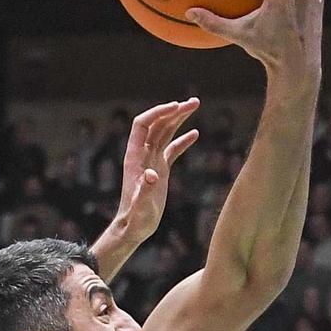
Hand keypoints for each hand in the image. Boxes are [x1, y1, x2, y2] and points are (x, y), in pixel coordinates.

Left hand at [113, 99, 200, 245]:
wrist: (134, 228)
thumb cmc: (136, 219)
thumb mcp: (141, 207)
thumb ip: (145, 190)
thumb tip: (152, 175)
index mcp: (135, 157)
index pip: (143, 125)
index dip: (158, 113)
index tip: (176, 106)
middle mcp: (142, 155)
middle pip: (157, 124)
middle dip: (173, 111)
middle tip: (194, 102)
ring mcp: (152, 161)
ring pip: (165, 133)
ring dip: (179, 119)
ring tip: (195, 106)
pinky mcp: (160, 170)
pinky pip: (171, 149)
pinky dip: (183, 140)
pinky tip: (196, 134)